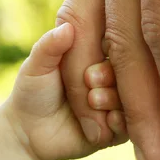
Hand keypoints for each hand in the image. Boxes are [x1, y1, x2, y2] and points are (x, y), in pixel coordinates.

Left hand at [3, 23, 126, 159]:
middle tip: (90, 79)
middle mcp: (112, 79)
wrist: (28, 132)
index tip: (93, 53)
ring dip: (114, 97)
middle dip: (110, 74)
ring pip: (131, 98)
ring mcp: (117, 104)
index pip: (116, 47)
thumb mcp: (37, 65)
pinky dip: (121, 121)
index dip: (111, 49)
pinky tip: (108, 118)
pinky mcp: (117, 131)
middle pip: (128, 73)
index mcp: (98, 57)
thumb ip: (50, 46)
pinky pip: (130, 126)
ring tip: (93, 99)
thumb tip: (66, 27)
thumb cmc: (33, 91)